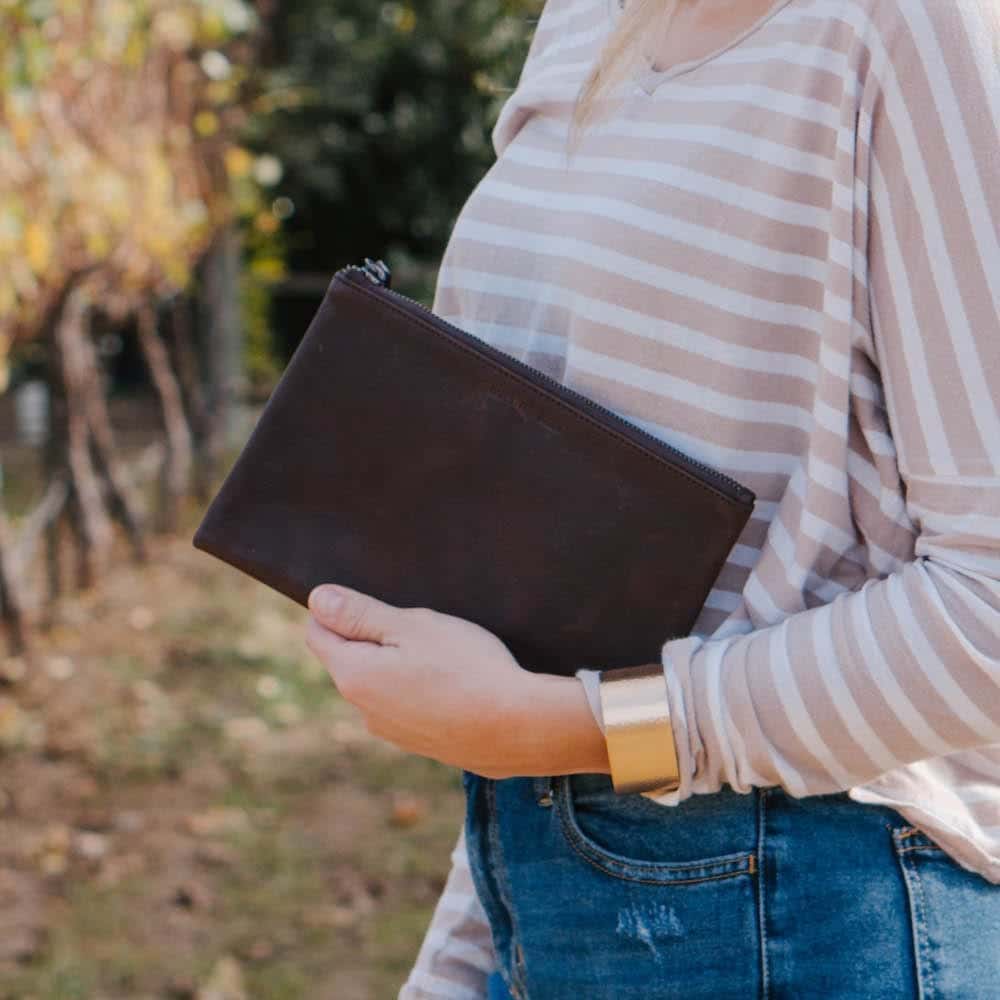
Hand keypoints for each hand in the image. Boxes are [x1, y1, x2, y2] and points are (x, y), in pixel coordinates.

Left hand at [303, 583, 608, 778]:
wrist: (520, 727)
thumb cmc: (467, 668)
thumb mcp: (413, 625)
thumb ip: (360, 613)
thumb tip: (317, 599)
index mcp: (354, 675)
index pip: (317, 632)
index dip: (338, 608)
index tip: (375, 600)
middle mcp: (364, 710)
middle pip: (351, 658)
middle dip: (375, 636)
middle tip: (421, 624)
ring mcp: (392, 732)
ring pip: (382, 682)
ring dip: (400, 664)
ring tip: (446, 654)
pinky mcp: (420, 744)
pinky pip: (408, 705)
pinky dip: (422, 689)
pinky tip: (457, 682)